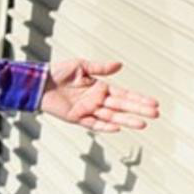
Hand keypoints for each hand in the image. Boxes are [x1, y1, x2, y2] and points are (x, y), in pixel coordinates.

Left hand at [38, 58, 157, 133]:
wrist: (37, 82)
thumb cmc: (58, 72)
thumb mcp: (81, 66)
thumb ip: (100, 68)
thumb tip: (120, 65)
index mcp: (100, 87)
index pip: (124, 94)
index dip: (139, 99)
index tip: (154, 103)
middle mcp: (96, 100)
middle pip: (122, 106)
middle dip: (139, 110)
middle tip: (156, 114)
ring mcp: (87, 110)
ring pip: (111, 116)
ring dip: (127, 120)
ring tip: (143, 124)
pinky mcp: (75, 118)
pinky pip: (93, 124)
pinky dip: (105, 126)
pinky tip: (118, 127)